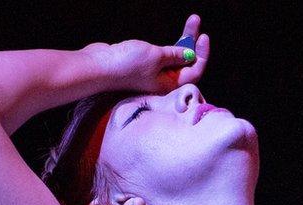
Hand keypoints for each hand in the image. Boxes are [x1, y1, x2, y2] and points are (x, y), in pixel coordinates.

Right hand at [83, 14, 210, 92]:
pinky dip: (172, 45)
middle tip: (195, 21)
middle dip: (193, 42)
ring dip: (184, 40)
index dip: (201, 54)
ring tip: (192, 21)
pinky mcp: (144, 64)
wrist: (98, 65)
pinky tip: (178, 36)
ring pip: (176, 56)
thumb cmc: (126, 64)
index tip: (203, 36)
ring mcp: (154, 73)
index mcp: (170, 85)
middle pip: (186, 62)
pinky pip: (164, 55)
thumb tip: (190, 54)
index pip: (194, 71)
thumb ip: (175, 54)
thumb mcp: (156, 56)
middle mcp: (164, 81)